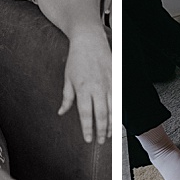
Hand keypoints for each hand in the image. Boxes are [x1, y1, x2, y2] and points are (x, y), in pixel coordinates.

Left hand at [57, 28, 111, 143]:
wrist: (88, 38)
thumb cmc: (76, 59)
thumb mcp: (67, 78)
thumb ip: (67, 97)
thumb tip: (61, 113)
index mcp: (82, 88)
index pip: (86, 114)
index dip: (88, 128)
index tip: (88, 139)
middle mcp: (97, 87)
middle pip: (101, 114)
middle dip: (101, 130)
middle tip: (101, 141)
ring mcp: (108, 82)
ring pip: (112, 107)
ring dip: (111, 122)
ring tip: (110, 134)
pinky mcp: (115, 76)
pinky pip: (118, 96)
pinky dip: (117, 108)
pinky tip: (116, 117)